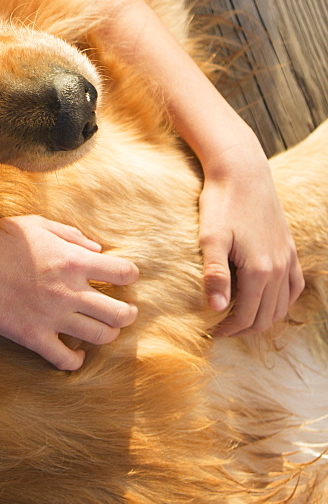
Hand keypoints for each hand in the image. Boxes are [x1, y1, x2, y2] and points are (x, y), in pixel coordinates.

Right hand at [0, 215, 138, 369]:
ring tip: (102, 329)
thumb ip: (71, 235)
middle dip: (128, 313)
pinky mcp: (34, 337)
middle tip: (125, 311)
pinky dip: (77, 360)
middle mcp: (70, 292)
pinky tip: (76, 352)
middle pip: (121, 314)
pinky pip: (67, 360)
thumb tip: (96, 250)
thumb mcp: (37, 225)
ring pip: (101, 337)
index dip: (129, 275)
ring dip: (107, 333)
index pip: (123, 273)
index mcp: (73, 261)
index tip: (124, 277)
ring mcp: (53, 318)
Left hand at [198, 145, 303, 334]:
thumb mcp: (210, 237)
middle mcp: (278, 269)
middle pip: (266, 316)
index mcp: (259, 271)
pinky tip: (268, 300)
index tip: (210, 331)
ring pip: (283, 305)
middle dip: (244, 328)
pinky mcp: (290, 249)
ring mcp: (287, 259)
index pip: (246, 316)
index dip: (228, 329)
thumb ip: (215, 274)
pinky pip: (294, 286)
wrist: (242, 173)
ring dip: (264, 317)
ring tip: (240, 318)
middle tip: (221, 329)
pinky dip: (283, 301)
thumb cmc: (221, 203)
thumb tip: (216, 308)